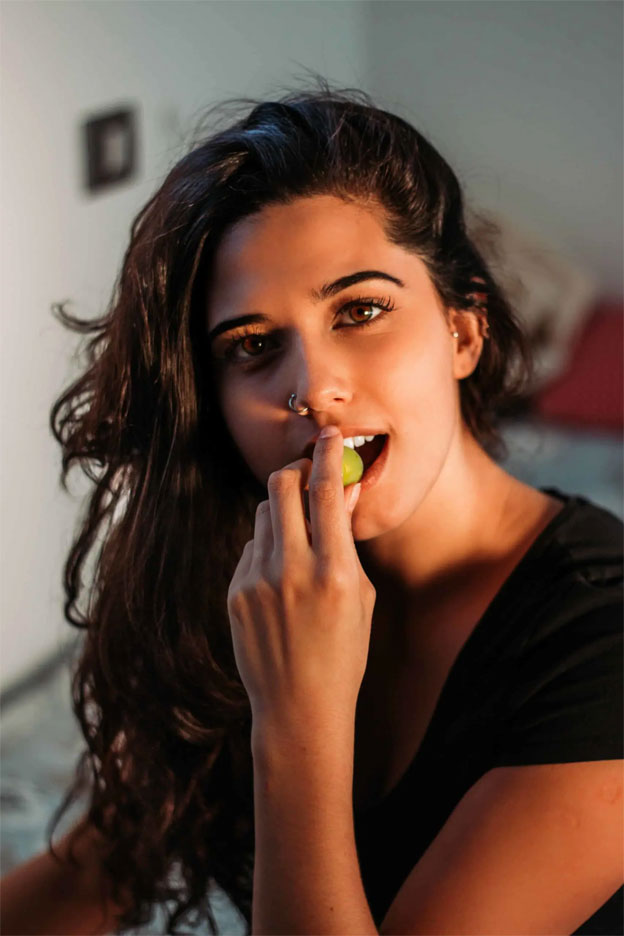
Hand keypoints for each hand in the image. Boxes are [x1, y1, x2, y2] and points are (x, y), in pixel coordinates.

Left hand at [226, 427, 375, 733]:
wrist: (299, 707)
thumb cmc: (344, 652)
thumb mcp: (361, 596)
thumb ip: (347, 541)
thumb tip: (342, 489)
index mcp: (335, 572)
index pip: (327, 491)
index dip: (329, 454)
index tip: (332, 435)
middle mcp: (292, 571)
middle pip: (280, 485)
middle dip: (295, 470)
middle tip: (307, 474)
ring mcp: (258, 582)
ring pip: (264, 513)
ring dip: (283, 511)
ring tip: (300, 543)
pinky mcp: (235, 592)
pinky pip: (251, 547)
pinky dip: (268, 548)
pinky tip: (281, 582)